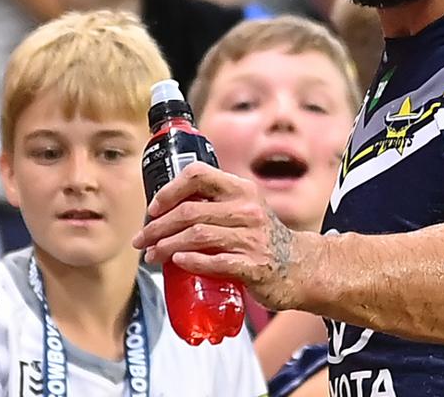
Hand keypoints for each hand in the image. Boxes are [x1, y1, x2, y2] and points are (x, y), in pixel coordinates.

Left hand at [132, 162, 301, 309]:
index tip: (153, 208)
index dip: (169, 191)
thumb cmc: (264, 239)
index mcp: (242, 190)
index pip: (199, 175)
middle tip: (142, 240)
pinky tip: (177, 263)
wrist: (302, 268)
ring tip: (152, 256)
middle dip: (157, 227)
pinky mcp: (254, 266)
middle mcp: (248, 210)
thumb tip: (168, 209)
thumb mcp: (246, 210)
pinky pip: (216, 261)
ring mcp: (252, 238)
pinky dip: (191, 262)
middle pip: (190, 211)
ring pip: (197, 236)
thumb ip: (216, 204)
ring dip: (166, 247)